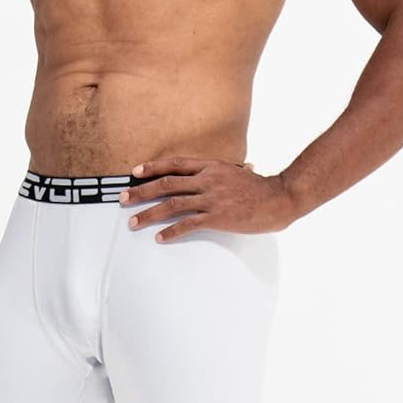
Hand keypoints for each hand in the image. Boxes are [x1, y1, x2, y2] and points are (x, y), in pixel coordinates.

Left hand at [118, 155, 298, 241]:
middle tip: (123, 198)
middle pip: (166, 183)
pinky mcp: (217, 217)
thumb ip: (232, 171)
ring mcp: (211, 198)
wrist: (280, 198)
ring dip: (149, 214)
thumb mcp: (242, 173)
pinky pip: (188, 224)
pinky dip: (172, 231)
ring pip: (172, 204)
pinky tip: (159, 238)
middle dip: (141, 191)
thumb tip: (243, 166)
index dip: (153, 167)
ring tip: (133, 223)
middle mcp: (207, 180)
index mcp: (211, 167)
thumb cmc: (262, 188)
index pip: (175, 164)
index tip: (135, 172)